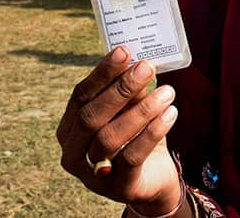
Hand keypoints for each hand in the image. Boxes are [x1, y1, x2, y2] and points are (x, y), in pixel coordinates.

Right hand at [57, 46, 182, 214]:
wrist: (154, 177)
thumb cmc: (136, 136)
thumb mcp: (131, 110)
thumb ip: (130, 91)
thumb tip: (138, 62)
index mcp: (69, 129)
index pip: (80, 96)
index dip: (101, 73)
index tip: (124, 51)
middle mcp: (73, 153)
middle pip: (90, 117)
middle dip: (120, 89)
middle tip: (146, 67)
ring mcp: (92, 175)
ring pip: (109, 137)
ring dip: (141, 110)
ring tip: (167, 92)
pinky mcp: (119, 188)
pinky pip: (132, 157)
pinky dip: (152, 132)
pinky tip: (170, 113)